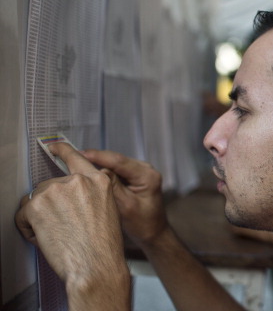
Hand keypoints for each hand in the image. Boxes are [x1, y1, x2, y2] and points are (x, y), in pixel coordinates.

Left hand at [14, 143, 129, 307]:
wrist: (95, 265)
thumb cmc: (103, 247)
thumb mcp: (110, 210)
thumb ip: (94, 194)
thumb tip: (75, 196)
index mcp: (99, 181)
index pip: (77, 158)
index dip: (63, 151)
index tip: (54, 147)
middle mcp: (78, 181)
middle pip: (52, 185)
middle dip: (50, 204)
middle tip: (58, 225)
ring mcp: (57, 190)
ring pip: (36, 199)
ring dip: (39, 216)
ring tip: (54, 234)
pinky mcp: (37, 205)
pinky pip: (23, 214)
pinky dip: (27, 227)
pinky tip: (43, 237)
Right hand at [81, 149, 167, 245]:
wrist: (153, 232)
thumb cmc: (142, 224)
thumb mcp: (126, 207)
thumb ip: (113, 188)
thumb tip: (98, 170)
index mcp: (147, 175)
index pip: (119, 161)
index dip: (98, 156)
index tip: (78, 153)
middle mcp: (145, 169)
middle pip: (116, 160)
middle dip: (95, 158)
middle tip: (70, 154)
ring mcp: (139, 171)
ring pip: (114, 164)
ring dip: (97, 163)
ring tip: (76, 161)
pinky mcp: (134, 176)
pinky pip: (116, 170)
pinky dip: (103, 171)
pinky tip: (88, 172)